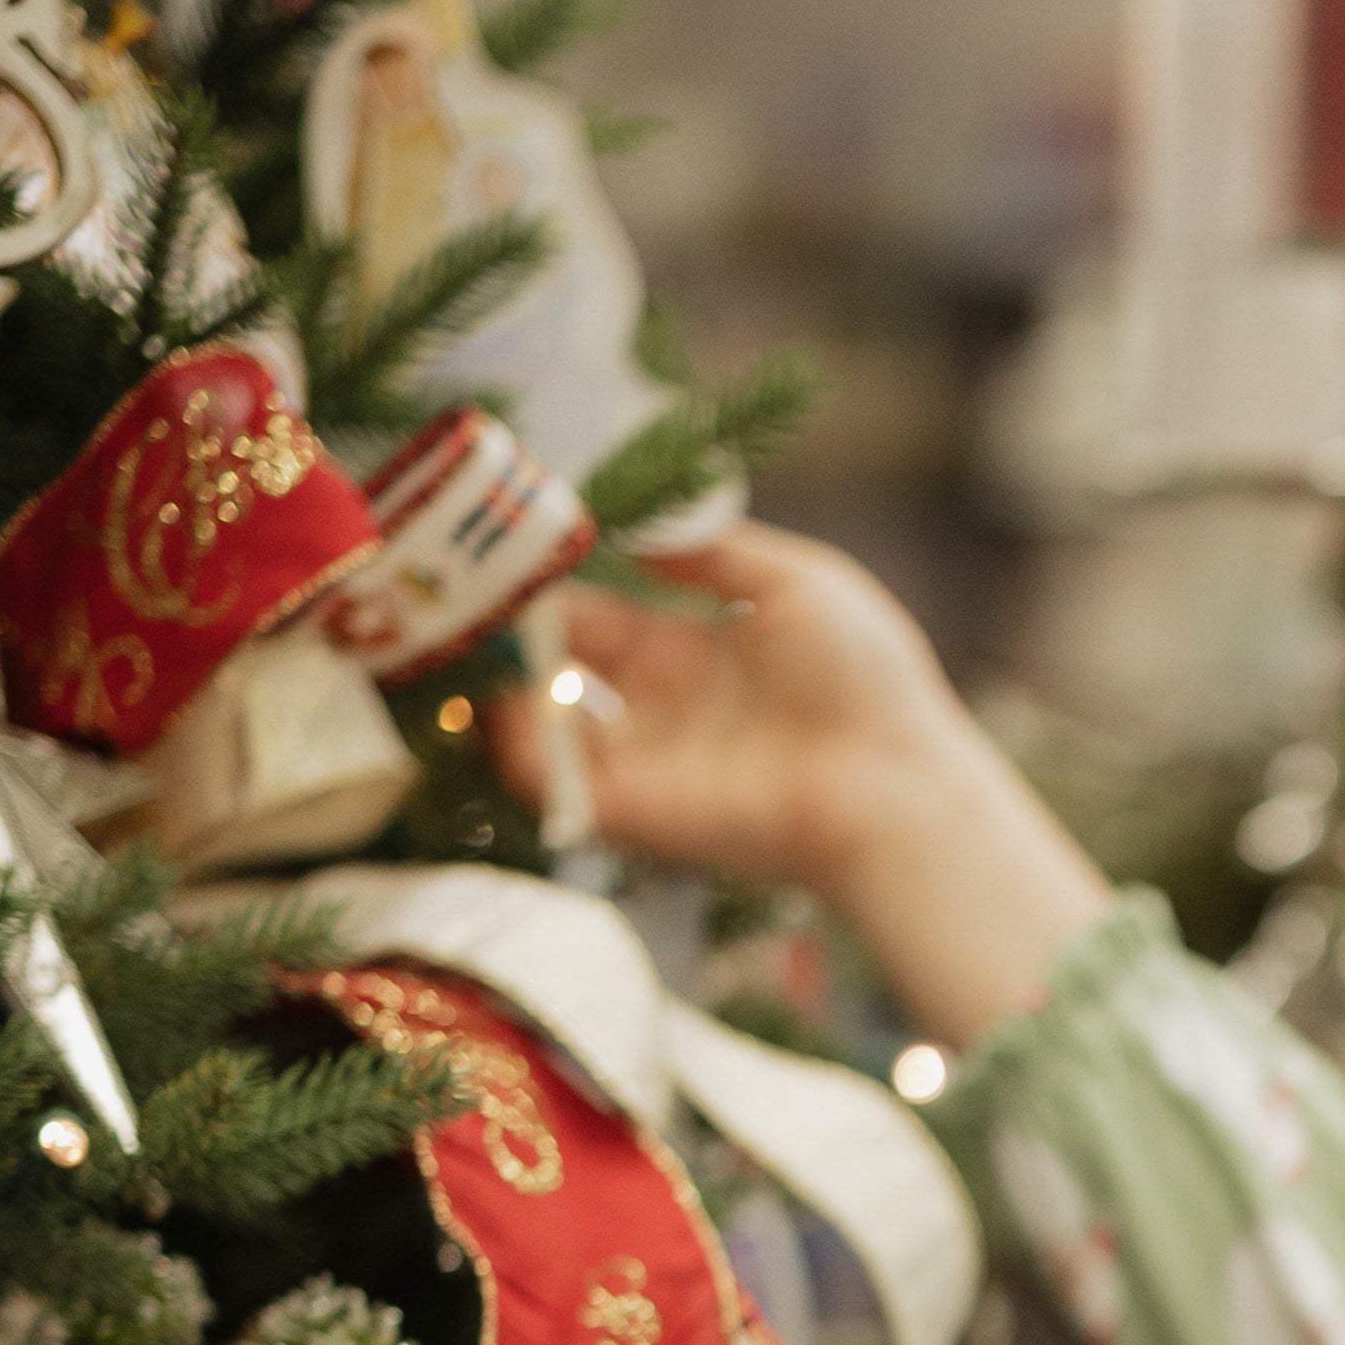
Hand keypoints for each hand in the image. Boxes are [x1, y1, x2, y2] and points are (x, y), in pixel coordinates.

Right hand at [487, 526, 1109, 1047]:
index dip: (544, 590)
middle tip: (447, 597)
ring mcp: (645, 765)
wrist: (897, 784)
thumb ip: (713, 551)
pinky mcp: (639, 815)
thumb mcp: (796, 582)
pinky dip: (518, 754)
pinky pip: (556, 789)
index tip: (495, 554)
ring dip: (494, 695)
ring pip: (540, 733)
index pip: (595, 618)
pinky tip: (502, 705)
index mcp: (692, 652)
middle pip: (554, 672)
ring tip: (455, 648)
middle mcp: (658, 710)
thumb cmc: (865, 680)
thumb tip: (638, 528)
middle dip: (501, 640)